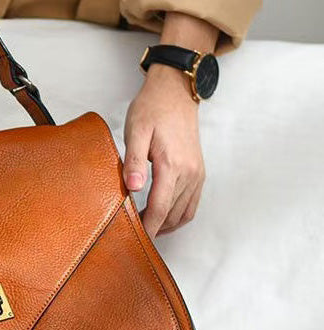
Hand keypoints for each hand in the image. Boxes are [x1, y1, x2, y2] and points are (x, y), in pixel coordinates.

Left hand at [123, 64, 204, 238]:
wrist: (176, 92)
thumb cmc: (152, 109)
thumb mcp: (136, 131)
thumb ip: (134, 161)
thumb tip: (132, 188)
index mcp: (172, 165)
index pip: (158, 208)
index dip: (146, 226)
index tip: (134, 237)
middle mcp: (189, 173)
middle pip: (170, 214)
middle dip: (153, 228)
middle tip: (132, 234)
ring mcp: (197, 174)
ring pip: (182, 213)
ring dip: (165, 225)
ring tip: (145, 228)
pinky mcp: (199, 172)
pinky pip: (191, 204)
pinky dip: (177, 216)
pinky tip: (162, 217)